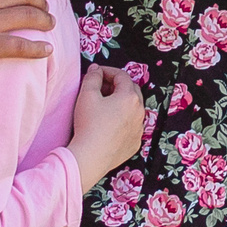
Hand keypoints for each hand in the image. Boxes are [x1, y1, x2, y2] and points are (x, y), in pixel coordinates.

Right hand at [69, 63, 145, 185]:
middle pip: (131, 90)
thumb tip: (96, 70)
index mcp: (130, 97)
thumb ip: (92, 77)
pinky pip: (132, 126)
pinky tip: (110, 124)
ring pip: (133, 109)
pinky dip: (123, 121)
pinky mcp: (135, 143)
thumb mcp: (86, 95)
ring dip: (121, 103)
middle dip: (117, 85)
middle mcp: (139, 112)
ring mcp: (139, 129)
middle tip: (101, 87)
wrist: (91, 156)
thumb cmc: (89, 124)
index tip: (96, 73)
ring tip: (105, 105)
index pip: (121, 76)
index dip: (107, 71)